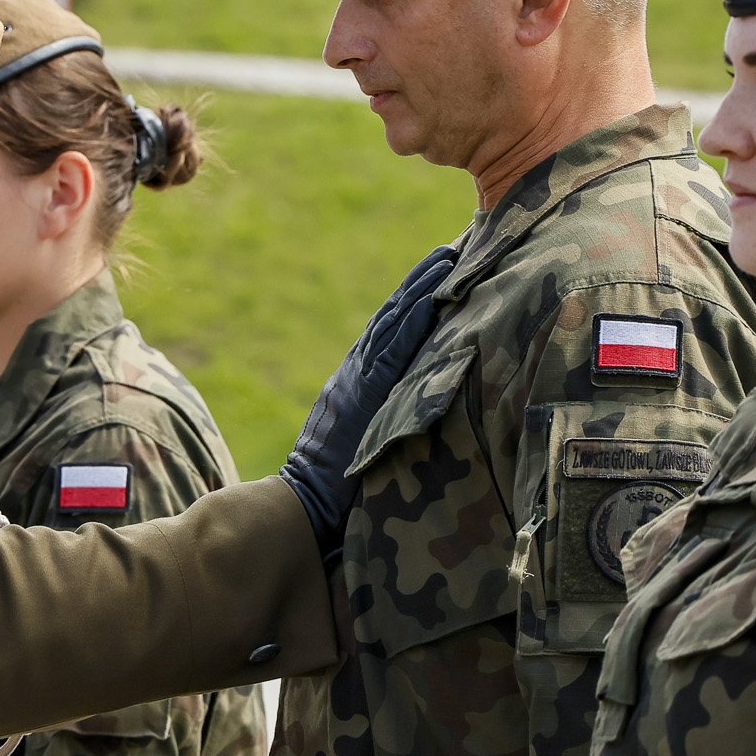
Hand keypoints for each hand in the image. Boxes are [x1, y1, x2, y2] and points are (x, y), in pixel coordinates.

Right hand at [279, 244, 453, 552]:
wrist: (302, 508)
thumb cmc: (334, 493)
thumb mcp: (359, 447)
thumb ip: (382, 425)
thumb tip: (413, 421)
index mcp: (358, 385)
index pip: (390, 333)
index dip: (412, 300)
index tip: (438, 270)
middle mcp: (358, 374)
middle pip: (394, 316)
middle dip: (422, 281)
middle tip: (453, 247)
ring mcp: (361, 381)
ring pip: (396, 321)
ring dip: (424, 287)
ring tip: (450, 255)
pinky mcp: (368, 393)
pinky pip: (397, 345)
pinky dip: (415, 316)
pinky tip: (436, 293)